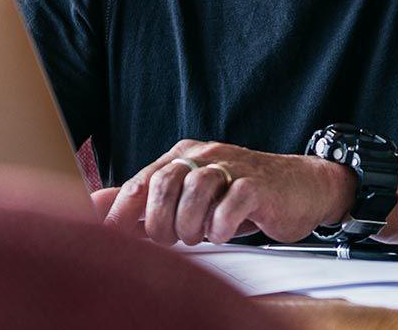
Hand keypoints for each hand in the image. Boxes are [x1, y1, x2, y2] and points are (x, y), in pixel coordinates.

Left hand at [100, 139, 356, 246]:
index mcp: (181, 158)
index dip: (125, 213)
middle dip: (161, 222)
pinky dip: (221, 223)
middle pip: (164, 184)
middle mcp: (203, 157)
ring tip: (198, 237)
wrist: (300, 187)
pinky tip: (221, 233)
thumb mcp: (189, 195)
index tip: (114, 238)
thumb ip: (143, 199)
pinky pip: (233, 200)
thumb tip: (96, 205)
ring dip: (191, 224)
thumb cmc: (242, 194)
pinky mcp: (258, 184)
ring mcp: (232, 167)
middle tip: (171, 240)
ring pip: (196, 189)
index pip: (141, 181)